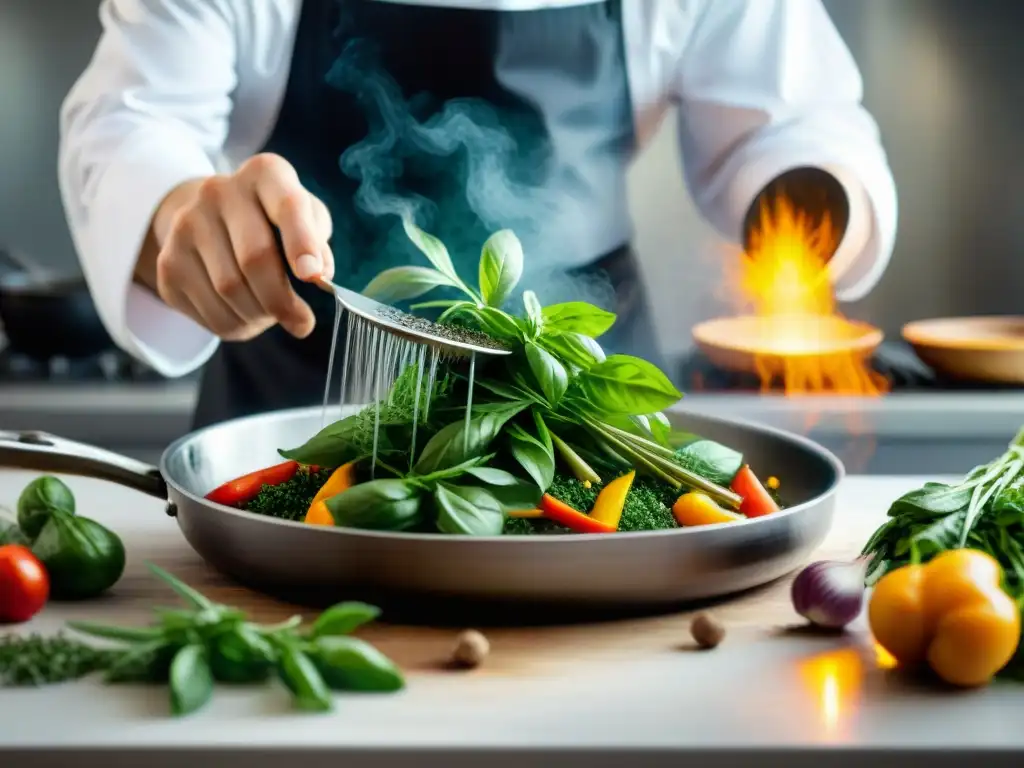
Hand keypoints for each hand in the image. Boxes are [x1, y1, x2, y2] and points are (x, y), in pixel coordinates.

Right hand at [138, 153, 334, 340]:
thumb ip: (319, 240)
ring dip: (260, 315)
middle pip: (254, 258)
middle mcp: (218, 191)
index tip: (313, 276)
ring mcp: (186, 225)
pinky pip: (208, 310)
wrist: (211, 217)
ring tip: (271, 314)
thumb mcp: (307, 217)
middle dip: (283, 300)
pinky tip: (246, 316)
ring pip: (229, 290)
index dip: (302, 243)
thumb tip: (319, 275)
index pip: (287, 206)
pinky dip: (235, 325)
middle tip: (302, 323)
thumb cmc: (274, 220)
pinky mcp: (168, 262)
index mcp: (264, 174)